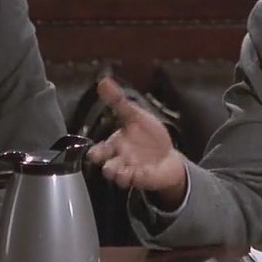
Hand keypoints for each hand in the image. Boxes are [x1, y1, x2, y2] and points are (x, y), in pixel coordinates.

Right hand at [86, 77, 186, 208]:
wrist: (167, 155)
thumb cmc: (147, 136)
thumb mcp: (135, 115)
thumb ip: (118, 101)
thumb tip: (102, 81)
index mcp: (115, 145)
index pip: (100, 150)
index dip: (96, 153)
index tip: (94, 153)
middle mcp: (120, 160)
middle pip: (108, 166)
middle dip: (107, 167)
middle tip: (108, 166)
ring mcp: (131, 171)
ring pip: (120, 177)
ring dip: (119, 175)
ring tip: (121, 172)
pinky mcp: (144, 178)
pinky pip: (138, 180)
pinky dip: (138, 177)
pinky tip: (141, 172)